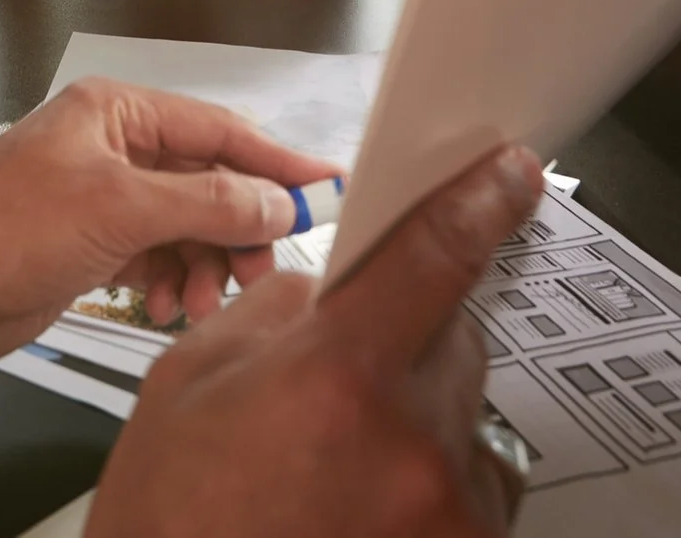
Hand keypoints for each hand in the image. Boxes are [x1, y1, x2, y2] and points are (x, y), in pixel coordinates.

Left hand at [0, 78, 339, 373]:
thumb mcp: (116, 209)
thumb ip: (205, 202)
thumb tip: (275, 200)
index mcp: (117, 113)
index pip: (220, 130)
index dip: (277, 163)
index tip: (329, 188)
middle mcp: (113, 149)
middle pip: (209, 182)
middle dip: (239, 227)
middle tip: (259, 270)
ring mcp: (100, 201)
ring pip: (187, 226)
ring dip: (205, 265)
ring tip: (201, 301)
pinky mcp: (89, 249)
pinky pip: (157, 260)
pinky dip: (172, 283)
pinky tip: (166, 310)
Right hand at [90, 145, 542, 537]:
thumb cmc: (171, 521)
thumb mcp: (190, 381)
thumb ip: (278, 309)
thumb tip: (334, 285)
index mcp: (338, 377)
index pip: (438, 253)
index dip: (481, 200)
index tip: (509, 177)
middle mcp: (411, 445)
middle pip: (454, 338)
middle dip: (407, 340)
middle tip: (342, 385)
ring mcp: (447, 510)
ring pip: (466, 415)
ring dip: (420, 419)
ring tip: (342, 467)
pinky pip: (474, 483)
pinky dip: (432, 482)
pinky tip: (367, 505)